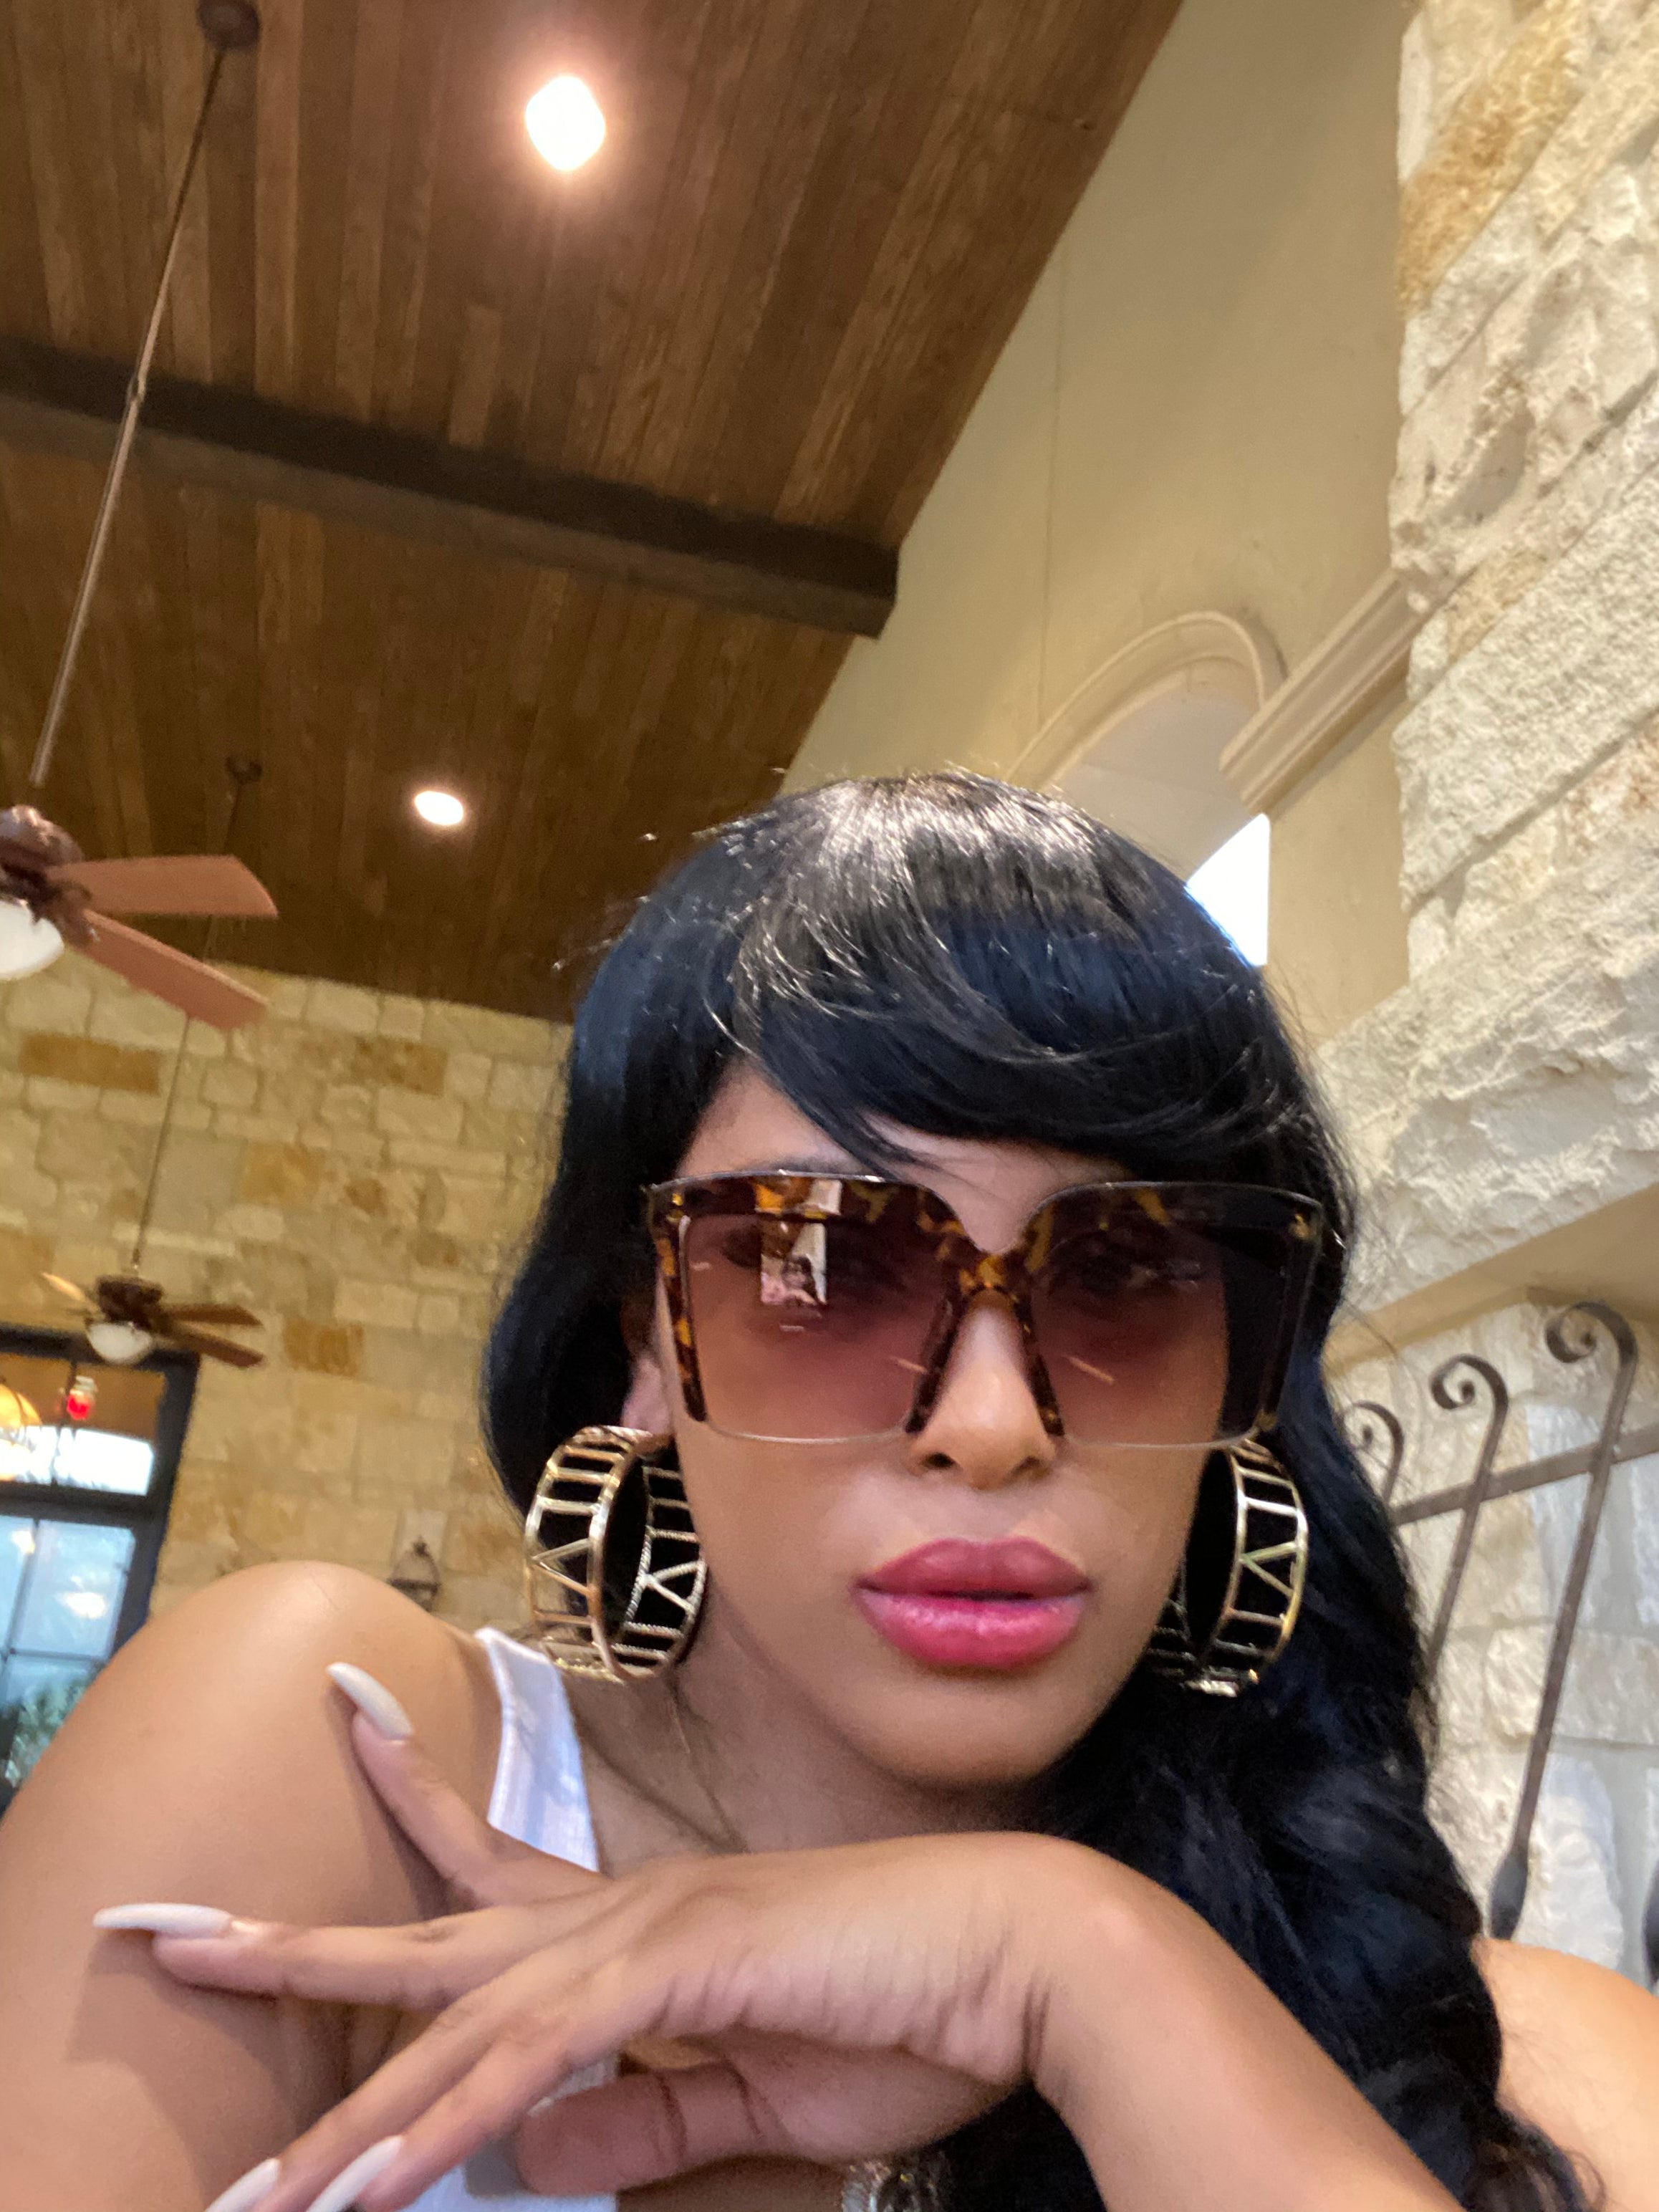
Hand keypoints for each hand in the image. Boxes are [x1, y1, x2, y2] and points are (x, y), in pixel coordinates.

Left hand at [125, 1707, 1080, 2210]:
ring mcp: (640, 1929)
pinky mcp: (674, 1968)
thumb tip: (514, 2164)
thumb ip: (632, 2126)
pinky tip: (375, 2182)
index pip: (485, 1871)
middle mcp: (616, 1911)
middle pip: (422, 1931)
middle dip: (287, 1945)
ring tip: (251, 2195)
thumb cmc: (908, 2018)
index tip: (343, 1739)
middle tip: (163, 1935)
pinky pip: (529, 2062)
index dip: (403, 1817)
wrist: (1021, 1963)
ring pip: (455, 2019)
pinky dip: (444, 2125)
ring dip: (348, 2117)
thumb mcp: (747, 2102)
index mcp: (634, 1928)